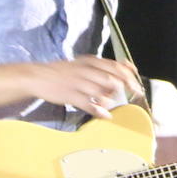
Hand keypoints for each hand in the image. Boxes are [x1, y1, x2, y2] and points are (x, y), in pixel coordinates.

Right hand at [26, 55, 142, 119]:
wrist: (38, 76)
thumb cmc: (63, 72)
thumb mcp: (82, 65)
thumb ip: (100, 68)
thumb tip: (121, 72)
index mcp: (89, 62)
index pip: (115, 66)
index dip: (129, 75)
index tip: (137, 84)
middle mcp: (85, 71)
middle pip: (112, 79)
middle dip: (127, 88)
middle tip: (135, 95)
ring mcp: (78, 83)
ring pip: (101, 92)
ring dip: (111, 100)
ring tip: (113, 104)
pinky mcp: (70, 95)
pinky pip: (88, 104)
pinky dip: (99, 111)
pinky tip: (106, 115)